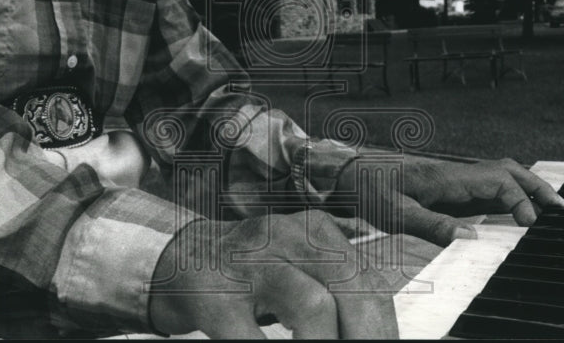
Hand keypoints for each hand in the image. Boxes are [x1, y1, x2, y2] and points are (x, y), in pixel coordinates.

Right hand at [149, 210, 399, 338]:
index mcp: (318, 232)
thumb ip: (337, 295)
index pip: (371, 284)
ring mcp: (251, 262)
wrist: (180, 259)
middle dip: (366, 338)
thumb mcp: (299, 270)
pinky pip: (251, 339)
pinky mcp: (215, 295)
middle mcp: (289, 237)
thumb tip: (376, 335)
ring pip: (313, 306)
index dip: (383, 330)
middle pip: (353, 287)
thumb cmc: (253, 274)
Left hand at [335, 155, 563, 245]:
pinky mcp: (450, 186)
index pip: (497, 181)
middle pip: (507, 171)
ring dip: (527, 187)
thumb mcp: (395, 212)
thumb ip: (431, 225)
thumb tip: (471, 238)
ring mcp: (454, 178)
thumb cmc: (369, 190)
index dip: (520, 200)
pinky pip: (487, 185)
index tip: (531, 224)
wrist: (350, 173)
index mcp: (447, 176)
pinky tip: (519, 208)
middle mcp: (456, 173)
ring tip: (552, 208)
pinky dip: (510, 192)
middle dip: (537, 186)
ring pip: (500, 175)